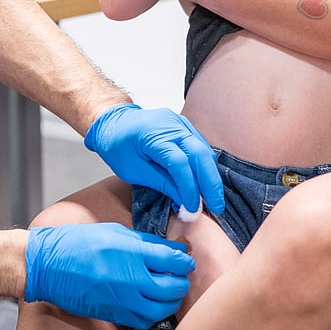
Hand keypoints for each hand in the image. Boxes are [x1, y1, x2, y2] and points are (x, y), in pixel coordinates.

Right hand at [24, 223, 194, 327]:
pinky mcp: (114, 313)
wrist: (49, 265)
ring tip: (169, 291)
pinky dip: (154, 314)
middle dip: (182, 281)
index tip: (185, 256)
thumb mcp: (115, 231)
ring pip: (162, 309)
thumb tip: (168, 248)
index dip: (184, 258)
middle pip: (173, 287)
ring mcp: (123, 299)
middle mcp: (131, 278)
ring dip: (171, 301)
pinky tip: (152, 303)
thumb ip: (144, 241)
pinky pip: (144, 320)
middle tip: (180, 274)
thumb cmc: (78, 243)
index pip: (173, 258)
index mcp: (132, 252)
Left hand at [85, 103, 223, 214]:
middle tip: (217, 206)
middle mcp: (171, 125)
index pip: (180, 163)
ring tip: (213, 198)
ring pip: (204, 150)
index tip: (192, 208)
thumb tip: (185, 201)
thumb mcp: (133, 171)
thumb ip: (162, 183)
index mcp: (153, 135)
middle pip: (200, 154)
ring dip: (211, 175)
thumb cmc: (117, 145)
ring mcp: (180, 123)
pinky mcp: (185, 126)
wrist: (113, 121)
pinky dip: (205, 165)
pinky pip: (201, 145)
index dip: (189, 188)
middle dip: (211, 183)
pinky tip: (206, 182)